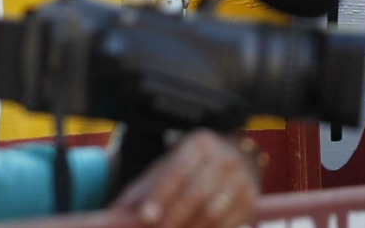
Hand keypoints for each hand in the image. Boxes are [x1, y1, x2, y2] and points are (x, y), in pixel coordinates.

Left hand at [111, 130, 258, 227]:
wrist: (233, 159)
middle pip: (196, 195)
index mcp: (200, 144)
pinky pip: (226, 225)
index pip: (178, 171)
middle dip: (172, 219)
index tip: (145, 217)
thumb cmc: (188, 169)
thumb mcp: (164, 169)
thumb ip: (140, 192)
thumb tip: (113, 217)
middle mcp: (225, 158)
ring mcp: (241, 180)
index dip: (160, 196)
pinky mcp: (250, 201)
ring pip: (212, 213)